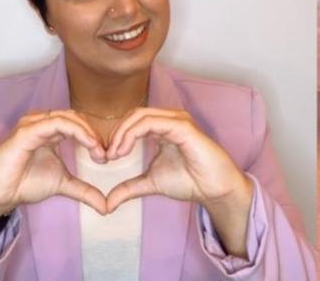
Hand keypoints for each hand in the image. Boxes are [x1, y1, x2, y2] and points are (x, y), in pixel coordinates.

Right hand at [0, 110, 108, 216]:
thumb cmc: (24, 184)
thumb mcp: (62, 184)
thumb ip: (83, 190)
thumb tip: (106, 206)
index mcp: (49, 131)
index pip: (76, 123)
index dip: (93, 136)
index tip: (105, 157)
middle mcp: (41, 123)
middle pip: (74, 117)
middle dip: (93, 133)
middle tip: (104, 154)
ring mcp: (33, 124)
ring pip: (67, 118)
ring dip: (87, 132)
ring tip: (97, 150)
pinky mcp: (26, 131)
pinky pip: (55, 124)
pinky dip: (76, 131)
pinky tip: (87, 145)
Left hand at [103, 108, 252, 256]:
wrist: (214, 190)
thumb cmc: (189, 181)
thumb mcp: (151, 183)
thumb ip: (129, 188)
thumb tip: (107, 203)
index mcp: (162, 127)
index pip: (133, 121)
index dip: (116, 136)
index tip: (104, 158)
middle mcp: (169, 119)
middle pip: (134, 115)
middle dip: (116, 134)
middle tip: (106, 155)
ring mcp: (176, 120)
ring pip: (140, 116)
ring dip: (122, 134)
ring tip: (114, 154)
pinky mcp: (182, 126)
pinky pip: (152, 123)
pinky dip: (133, 134)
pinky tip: (124, 151)